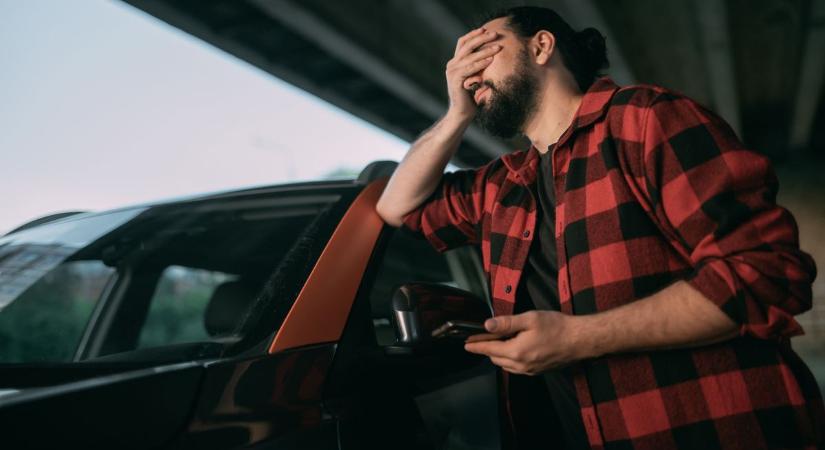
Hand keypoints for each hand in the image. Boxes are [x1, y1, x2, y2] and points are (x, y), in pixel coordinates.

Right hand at [445, 28, 501, 118]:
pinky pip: (470, 69)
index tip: (486, 29)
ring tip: (498, 47)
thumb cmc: (471, 98)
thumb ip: (478, 67)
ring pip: (469, 57)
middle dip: (482, 38)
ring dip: (485, 51)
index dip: (473, 35)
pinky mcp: (455, 80)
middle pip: (466, 46)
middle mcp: (452, 66)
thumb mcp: (475, 78)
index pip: (462, 43)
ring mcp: (452, 72)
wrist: (461, 114)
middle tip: (495, 34)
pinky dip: (481, 63)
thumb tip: (491, 56)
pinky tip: (491, 60)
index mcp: (455, 63)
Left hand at [464, 311, 591, 374]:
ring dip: (500, 354)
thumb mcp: (529, 319)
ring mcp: (530, 371)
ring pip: (506, 365)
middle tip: (486, 335)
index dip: (476, 346)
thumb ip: (506, 323)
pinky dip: (511, 359)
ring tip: (501, 340)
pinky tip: (516, 347)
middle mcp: (521, 365)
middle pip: (496, 359)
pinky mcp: (537, 371)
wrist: (580, 340)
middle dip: (488, 348)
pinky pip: (517, 367)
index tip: (466, 344)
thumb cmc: (557, 327)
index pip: (489, 350)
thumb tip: (487, 325)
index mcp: (516, 352)